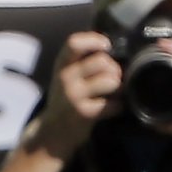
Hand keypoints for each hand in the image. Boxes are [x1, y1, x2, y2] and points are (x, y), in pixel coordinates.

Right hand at [38, 31, 123, 156]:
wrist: (52, 131)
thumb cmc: (65, 98)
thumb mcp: (65, 74)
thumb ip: (81, 60)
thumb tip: (112, 49)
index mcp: (62, 64)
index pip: (75, 42)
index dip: (95, 40)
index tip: (107, 46)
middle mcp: (66, 77)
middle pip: (102, 61)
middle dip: (115, 68)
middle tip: (115, 77)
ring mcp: (75, 96)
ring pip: (111, 81)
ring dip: (120, 87)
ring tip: (116, 93)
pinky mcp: (85, 113)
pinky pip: (113, 104)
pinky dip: (118, 106)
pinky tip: (113, 108)